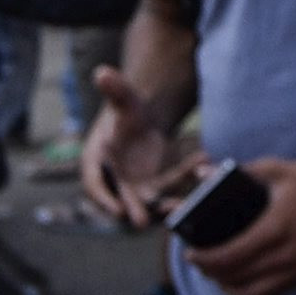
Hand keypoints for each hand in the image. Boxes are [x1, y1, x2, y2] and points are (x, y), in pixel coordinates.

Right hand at [80, 70, 174, 227]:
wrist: (146, 123)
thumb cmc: (127, 113)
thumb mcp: (123, 101)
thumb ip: (115, 90)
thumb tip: (103, 72)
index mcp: (96, 165)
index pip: (94, 186)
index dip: (103, 199)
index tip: (116, 210)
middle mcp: (114, 182)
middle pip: (122, 202)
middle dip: (133, 212)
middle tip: (144, 222)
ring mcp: (136, 190)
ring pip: (150, 203)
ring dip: (164, 208)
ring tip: (182, 207)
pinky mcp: (158, 191)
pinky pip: (171, 192)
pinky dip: (183, 191)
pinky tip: (201, 176)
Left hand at [184, 153, 295, 294]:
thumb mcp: (278, 169)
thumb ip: (240, 171)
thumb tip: (202, 171)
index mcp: (275, 227)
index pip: (229, 256)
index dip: (204, 260)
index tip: (190, 254)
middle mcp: (286, 254)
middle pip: (236, 277)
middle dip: (210, 273)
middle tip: (199, 262)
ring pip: (251, 294)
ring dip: (228, 288)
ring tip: (217, 274)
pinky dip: (250, 294)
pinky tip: (241, 282)